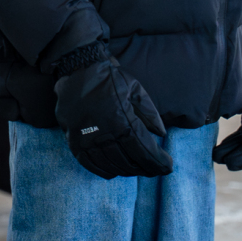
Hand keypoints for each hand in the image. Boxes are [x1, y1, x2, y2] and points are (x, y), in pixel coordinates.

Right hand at [54, 52, 173, 179]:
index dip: (158, 161)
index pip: (145, 150)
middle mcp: (105, 133)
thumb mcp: (135, 89)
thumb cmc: (109, 77)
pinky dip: (103, 170)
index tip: (168, 166)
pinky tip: (113, 172)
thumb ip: (150, 113)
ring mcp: (87, 138)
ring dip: (127, 171)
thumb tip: (161, 134)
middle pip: (130, 161)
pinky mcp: (73, 140)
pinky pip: (89, 163)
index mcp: (122, 120)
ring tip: (137, 169)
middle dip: (146, 168)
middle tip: (154, 169)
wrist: (76, 68)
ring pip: (111, 165)